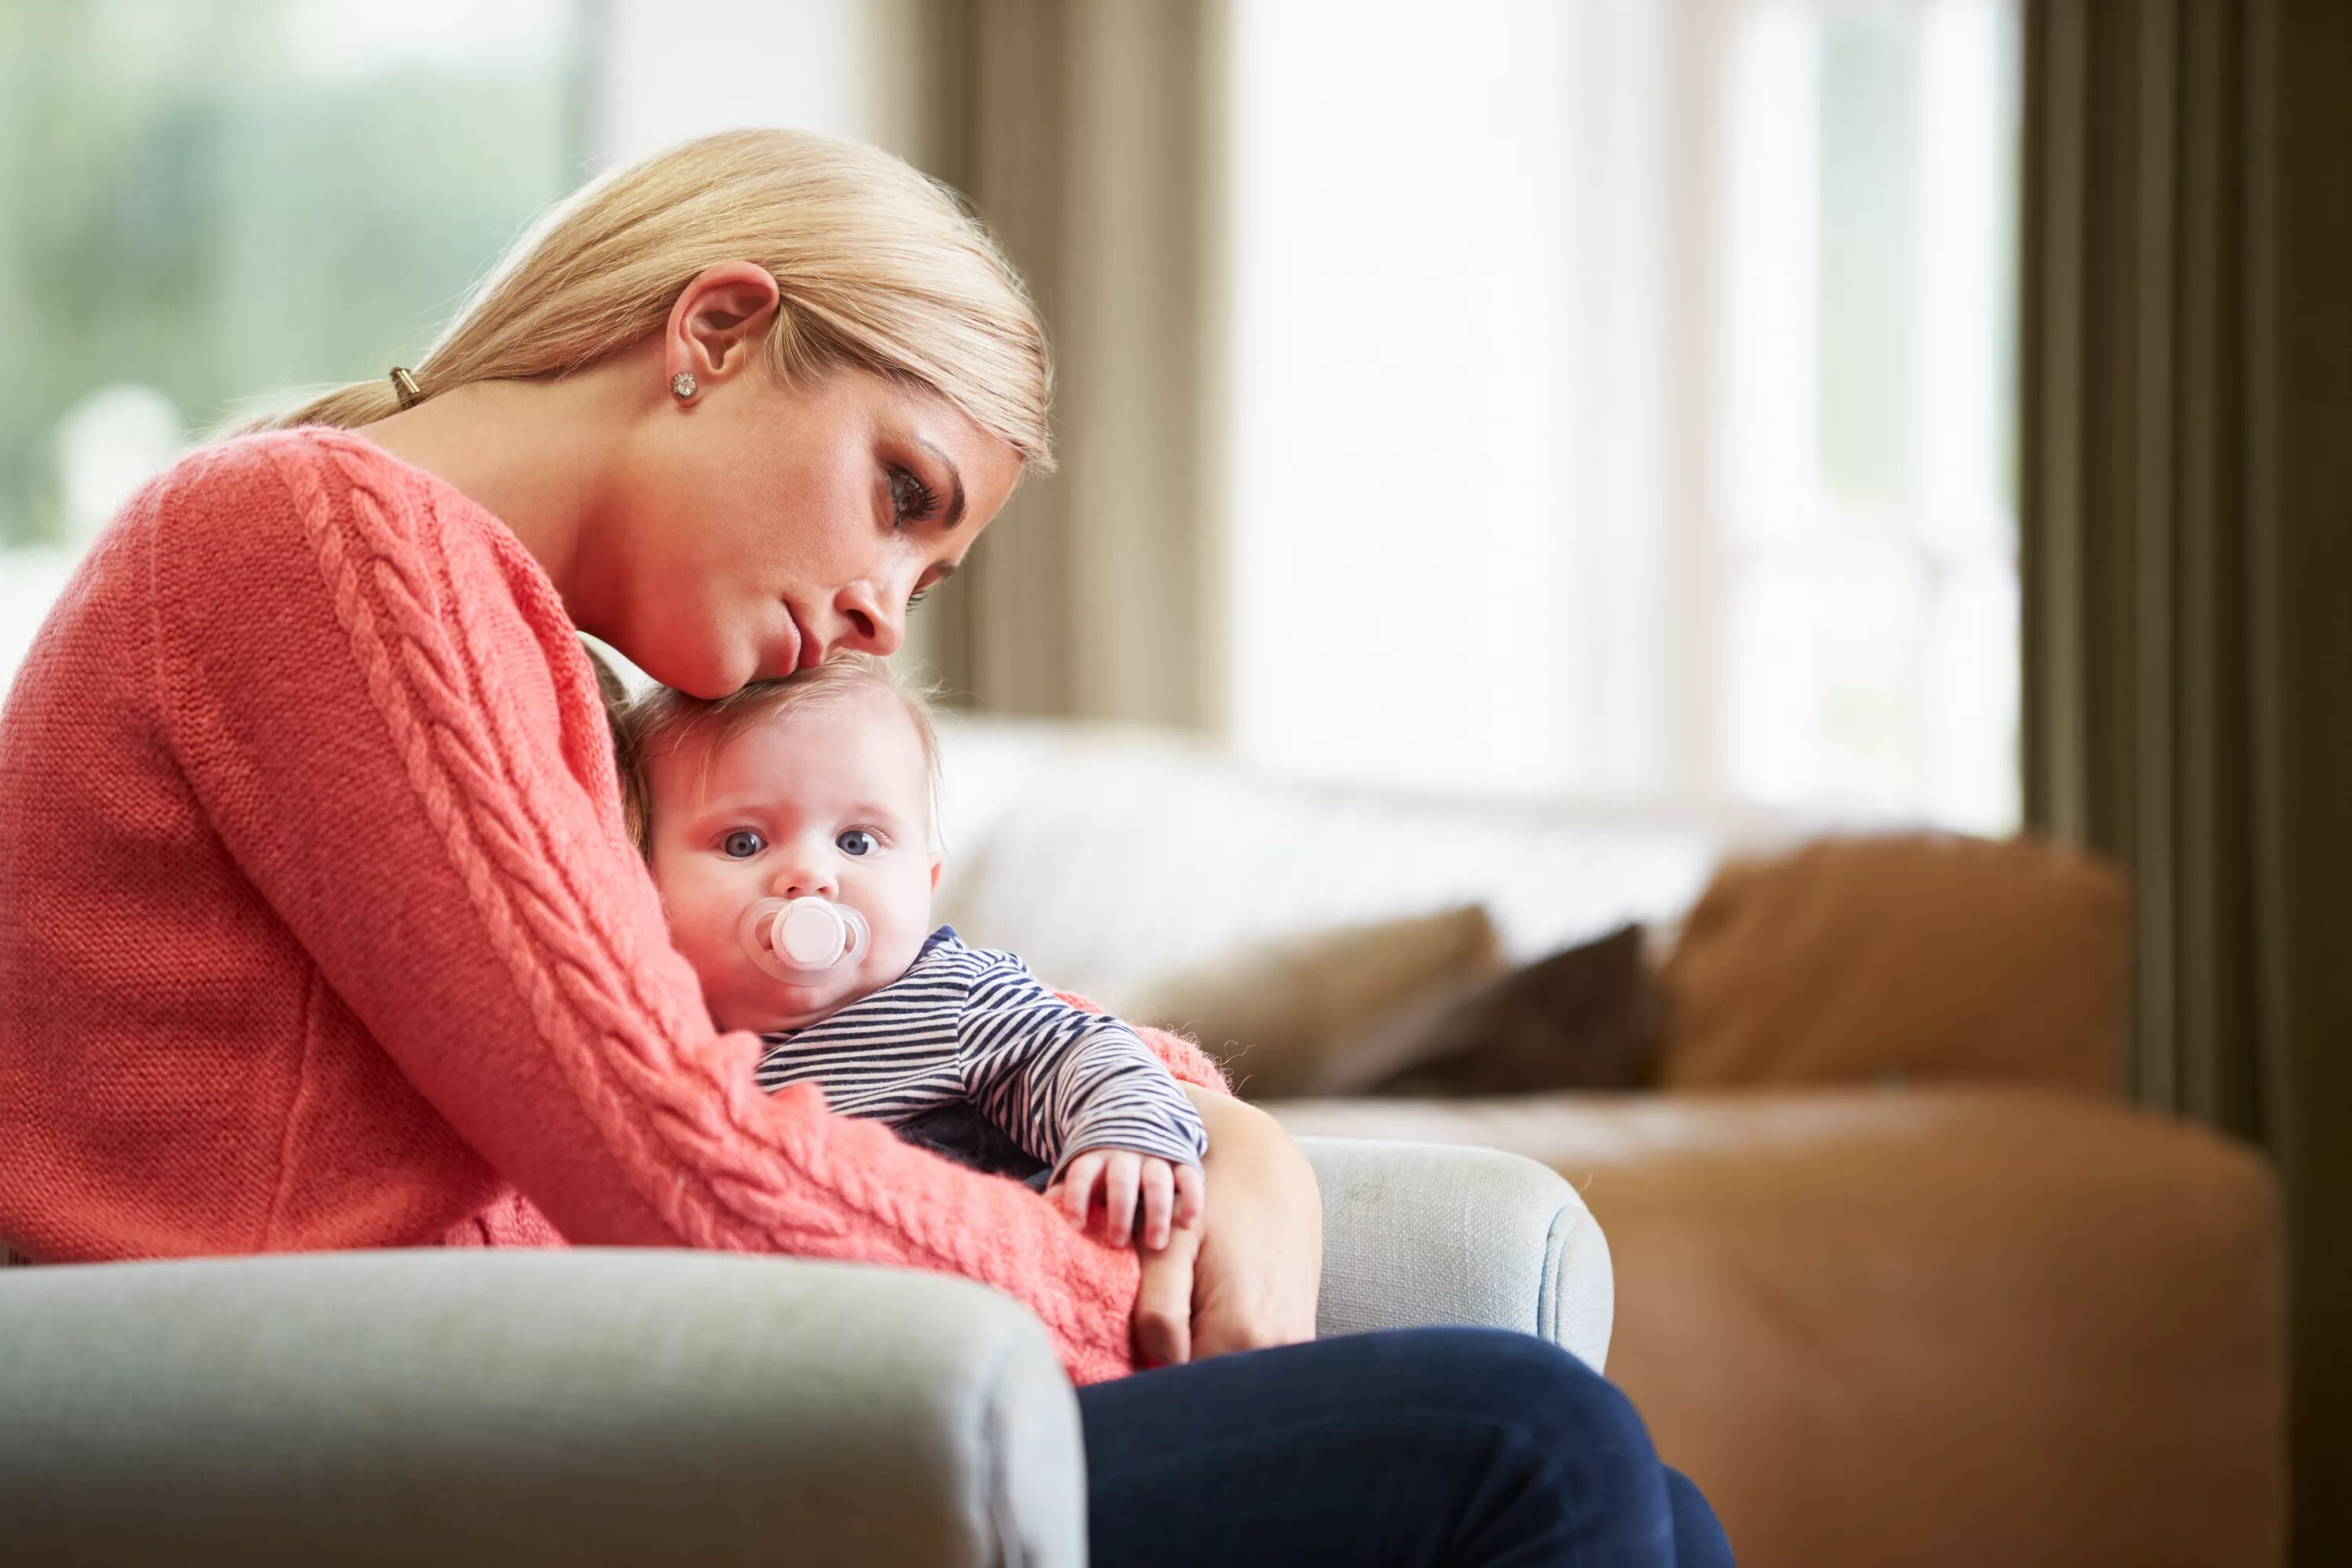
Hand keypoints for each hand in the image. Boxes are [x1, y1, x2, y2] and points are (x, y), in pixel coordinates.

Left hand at [1049, 1148, 1204, 1250]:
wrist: (1138, 1116)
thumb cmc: (1105, 1162)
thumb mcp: (1083, 1170)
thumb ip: (1066, 1191)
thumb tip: (1041, 1215)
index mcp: (1095, 1157)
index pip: (1082, 1174)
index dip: (1077, 1197)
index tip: (1076, 1225)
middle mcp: (1125, 1156)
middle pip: (1121, 1181)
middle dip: (1120, 1211)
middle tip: (1117, 1243)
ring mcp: (1155, 1157)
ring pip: (1157, 1181)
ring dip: (1157, 1212)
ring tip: (1155, 1244)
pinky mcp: (1181, 1160)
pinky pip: (1190, 1176)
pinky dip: (1192, 1198)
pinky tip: (1190, 1223)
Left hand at [1131, 1088, 1321, 1366]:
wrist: (1273, 1171)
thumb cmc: (1214, 1202)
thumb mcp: (1170, 1248)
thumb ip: (1156, 1313)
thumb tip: (1154, 1367)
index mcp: (1240, 1334)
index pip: (1181, 1390)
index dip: (1150, 1381)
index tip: (1131, 1359)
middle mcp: (1276, 1349)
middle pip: (1208, 1387)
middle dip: (1175, 1372)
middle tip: (1153, 1334)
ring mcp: (1294, 1343)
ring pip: (1229, 1373)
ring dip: (1201, 1359)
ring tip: (1184, 1317)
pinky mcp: (1300, 1334)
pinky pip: (1253, 1359)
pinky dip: (1226, 1349)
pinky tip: (1210, 1316)